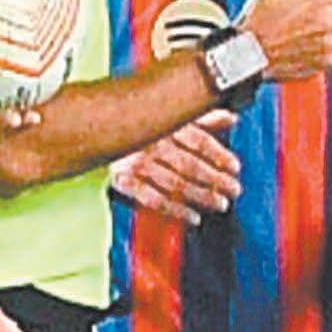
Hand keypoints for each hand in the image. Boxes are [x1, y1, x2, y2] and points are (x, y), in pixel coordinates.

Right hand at [109, 110, 241, 224]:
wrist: (96, 126)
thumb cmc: (142, 121)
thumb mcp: (172, 114)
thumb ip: (202, 118)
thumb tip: (232, 118)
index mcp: (166, 123)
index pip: (198, 140)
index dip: (219, 155)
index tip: (235, 167)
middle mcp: (152, 142)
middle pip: (190, 164)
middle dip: (216, 179)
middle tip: (234, 190)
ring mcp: (137, 163)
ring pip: (175, 184)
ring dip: (201, 196)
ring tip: (220, 204)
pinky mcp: (124, 180)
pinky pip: (153, 199)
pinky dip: (175, 210)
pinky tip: (193, 217)